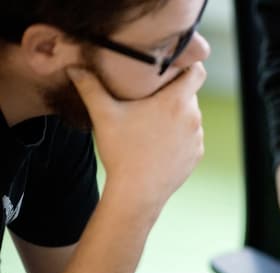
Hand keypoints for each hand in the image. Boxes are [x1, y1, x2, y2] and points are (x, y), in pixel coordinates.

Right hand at [66, 63, 206, 207]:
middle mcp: (193, 118)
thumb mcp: (103, 115)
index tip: (170, 69)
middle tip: (151, 96)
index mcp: (176, 102)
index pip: (196, 71)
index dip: (186, 66)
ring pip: (190, 116)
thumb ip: (90, 87)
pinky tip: (159, 141)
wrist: (137, 193)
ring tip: (153, 121)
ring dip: (177, 115)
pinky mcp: (196, 154)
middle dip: (173, 92)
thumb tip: (74, 67)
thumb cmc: (122, 152)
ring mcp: (197, 138)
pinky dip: (179, 135)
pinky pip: (191, 137)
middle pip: (190, 94)